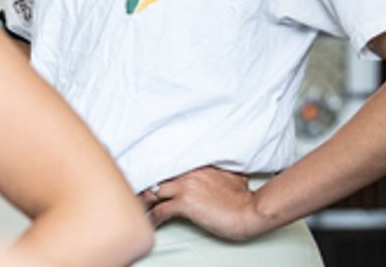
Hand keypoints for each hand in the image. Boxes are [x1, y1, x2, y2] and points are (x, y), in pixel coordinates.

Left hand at [139, 166, 266, 240]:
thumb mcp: (231, 174)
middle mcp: (188, 172)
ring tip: (138, 207)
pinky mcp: (185, 204)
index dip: (156, 169)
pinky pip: (159, 211)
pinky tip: (150, 222)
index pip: (169, 162)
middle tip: (135, 191)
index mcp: (197, 163)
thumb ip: (217, 168)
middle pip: (156, 176)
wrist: (249, 211)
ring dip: (144, 201)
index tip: (147, 173)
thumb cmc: (241, 197)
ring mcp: (185, 187)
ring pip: (153, 191)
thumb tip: (216, 168)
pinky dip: (152, 218)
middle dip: (145, 184)